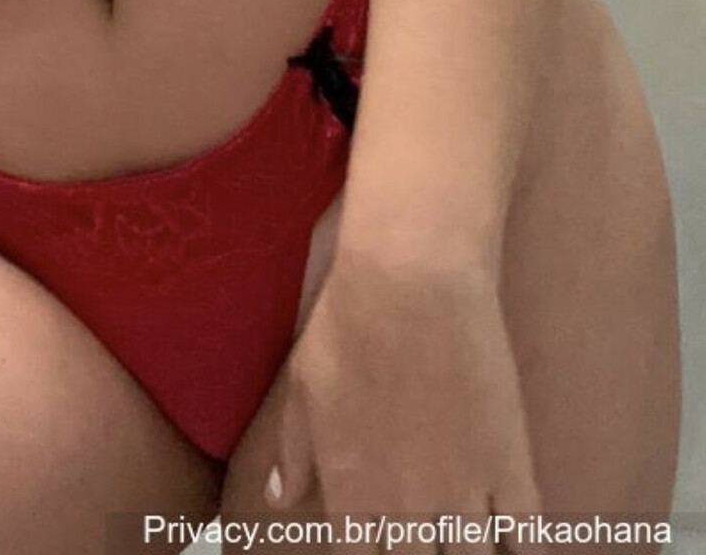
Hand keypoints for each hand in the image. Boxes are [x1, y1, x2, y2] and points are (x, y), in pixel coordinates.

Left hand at [267, 248, 540, 540]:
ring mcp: (464, 495)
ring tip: (461, 543)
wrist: (409, 280)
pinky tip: (517, 549)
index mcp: (352, 498)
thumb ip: (294, 451)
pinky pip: (526, 540)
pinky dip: (524, 553)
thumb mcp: (304, 386)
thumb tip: (280, 498)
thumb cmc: (347, 325)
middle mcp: (407, 513)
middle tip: (422, 539)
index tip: (381, 545)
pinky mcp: (511, 468)